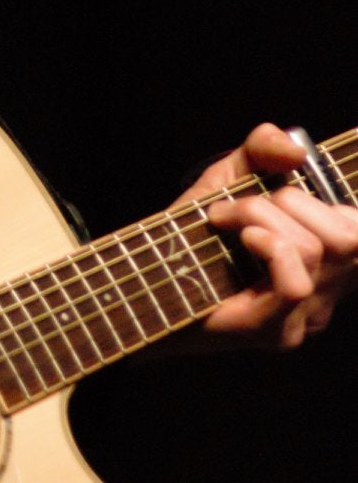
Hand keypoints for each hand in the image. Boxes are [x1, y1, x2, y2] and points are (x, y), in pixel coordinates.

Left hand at [183, 124, 357, 348]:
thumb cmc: (190, 232)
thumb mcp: (229, 176)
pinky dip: (267, 245)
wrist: (144, 280)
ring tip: (225, 218)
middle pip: (348, 238)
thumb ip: (263, 150)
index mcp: (328, 262)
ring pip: (315, 251)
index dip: (333, 198)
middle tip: (241, 204)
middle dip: (290, 200)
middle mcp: (326, 295)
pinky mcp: (272, 332)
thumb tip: (296, 150)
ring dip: (260, 215)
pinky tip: (241, 239)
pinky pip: (294, 283)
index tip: (282, 189)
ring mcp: (303, 319)